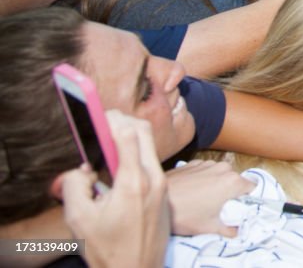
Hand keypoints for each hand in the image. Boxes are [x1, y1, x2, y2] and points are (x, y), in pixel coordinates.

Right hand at [60, 111, 169, 267]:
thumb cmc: (108, 249)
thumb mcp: (80, 219)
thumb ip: (75, 185)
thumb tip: (81, 168)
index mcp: (133, 182)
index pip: (128, 133)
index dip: (113, 119)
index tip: (99, 115)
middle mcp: (153, 178)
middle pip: (144, 132)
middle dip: (124, 122)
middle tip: (104, 124)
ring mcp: (162, 185)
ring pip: (149, 147)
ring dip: (130, 139)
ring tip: (107, 149)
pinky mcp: (165, 193)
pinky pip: (152, 164)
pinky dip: (136, 157)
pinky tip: (118, 170)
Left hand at [166, 160, 254, 235]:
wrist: (155, 201)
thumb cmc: (184, 215)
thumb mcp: (209, 227)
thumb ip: (229, 228)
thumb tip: (237, 230)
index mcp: (232, 182)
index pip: (252, 187)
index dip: (248, 198)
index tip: (240, 208)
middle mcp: (223, 168)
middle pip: (236, 180)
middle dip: (231, 192)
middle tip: (220, 208)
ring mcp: (208, 163)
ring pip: (221, 174)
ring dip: (217, 184)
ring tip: (203, 200)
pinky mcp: (193, 162)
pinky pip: (206, 170)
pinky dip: (204, 179)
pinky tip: (192, 192)